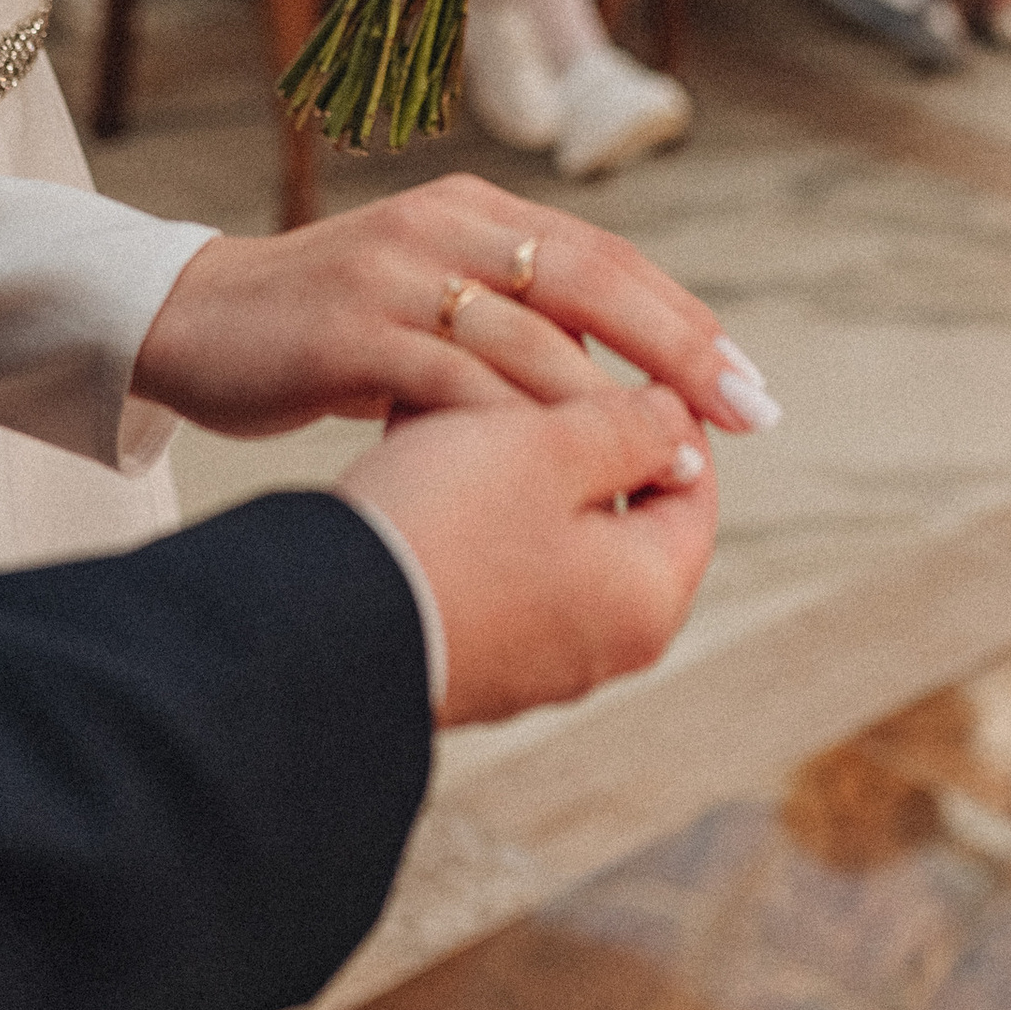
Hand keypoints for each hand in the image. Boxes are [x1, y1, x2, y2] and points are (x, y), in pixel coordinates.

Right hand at [132, 171, 777, 438]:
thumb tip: (619, 375)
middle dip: (679, 350)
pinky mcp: (351, 329)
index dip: (684, 320)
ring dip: (611, 402)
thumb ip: (511, 317)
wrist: (192, 322)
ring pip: (530, 334)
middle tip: (747, 412)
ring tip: (675, 457)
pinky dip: (517, 426)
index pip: (608, 257)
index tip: (746, 384)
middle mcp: (443, 225)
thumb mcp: (427, 302)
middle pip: (591, 280)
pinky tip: (562, 474)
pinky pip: (455, 379)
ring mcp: (397, 273)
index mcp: (473, 210)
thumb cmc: (325, 330)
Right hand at [342, 384, 715, 726]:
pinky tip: (421, 459)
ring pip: (550, 527)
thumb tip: (682, 420)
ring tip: (457, 403)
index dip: (661, 405)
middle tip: (521, 366)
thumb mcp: (552, 446)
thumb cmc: (444, 527)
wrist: (316, 628)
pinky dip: (473, 506)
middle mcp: (608, 642)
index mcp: (648, 594)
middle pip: (619, 506)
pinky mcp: (474, 655)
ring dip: (515, 461)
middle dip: (572, 429)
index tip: (607, 350)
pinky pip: (496, 561)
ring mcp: (539, 658)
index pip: (694, 482)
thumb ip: (633, 426)